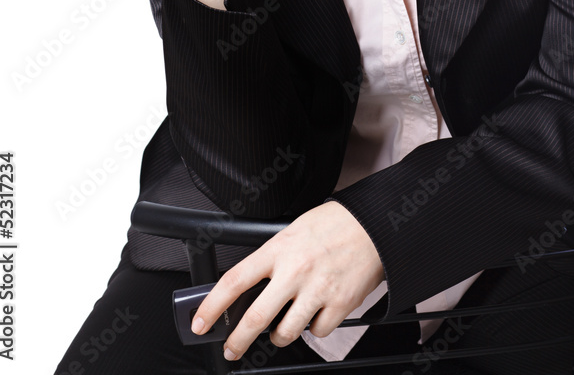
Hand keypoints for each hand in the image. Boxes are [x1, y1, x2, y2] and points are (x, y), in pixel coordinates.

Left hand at [190, 201, 384, 359]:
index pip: (235, 281)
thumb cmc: (333, 224)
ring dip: (279, 336)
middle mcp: (295, 271)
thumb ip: (272, 258)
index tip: (200, 322)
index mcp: (279, 248)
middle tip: (231, 349)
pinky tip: (316, 313)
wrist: (373, 224)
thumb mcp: (292, 231)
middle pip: (255, 318)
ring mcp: (317, 290)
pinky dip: (313, 328)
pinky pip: (317, 332)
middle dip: (237, 341)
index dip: (212, 306)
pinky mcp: (339, 305)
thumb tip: (249, 287)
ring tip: (282, 327)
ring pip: (285, 332)